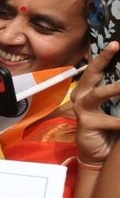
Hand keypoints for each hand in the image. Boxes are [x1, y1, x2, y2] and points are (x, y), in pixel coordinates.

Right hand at [72, 41, 119, 165]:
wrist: (98, 153)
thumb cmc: (110, 128)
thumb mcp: (116, 107)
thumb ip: (119, 95)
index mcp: (89, 89)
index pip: (96, 69)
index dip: (104, 56)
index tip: (115, 43)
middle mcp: (82, 96)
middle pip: (91, 74)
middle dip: (102, 60)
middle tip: (115, 46)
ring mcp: (82, 110)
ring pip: (97, 94)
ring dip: (114, 88)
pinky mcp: (86, 124)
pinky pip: (108, 121)